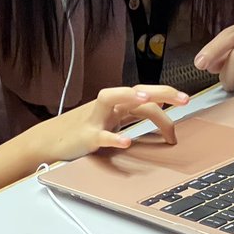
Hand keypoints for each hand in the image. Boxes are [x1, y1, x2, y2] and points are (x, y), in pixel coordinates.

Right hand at [36, 86, 188, 162]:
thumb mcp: (109, 121)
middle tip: (183, 98)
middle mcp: (106, 108)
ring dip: (128, 97)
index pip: (144, 95)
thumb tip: (162, 120)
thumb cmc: (82, 131)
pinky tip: (126, 142)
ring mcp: (94, 120)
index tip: (186, 101)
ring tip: (147, 99)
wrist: (48, 141)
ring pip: (110, 99)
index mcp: (116, 106)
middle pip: (134, 91)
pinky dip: (113, 138)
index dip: (165, 96)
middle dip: (159, 92)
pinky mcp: (84, 137)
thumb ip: (130, 117)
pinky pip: (98, 135)